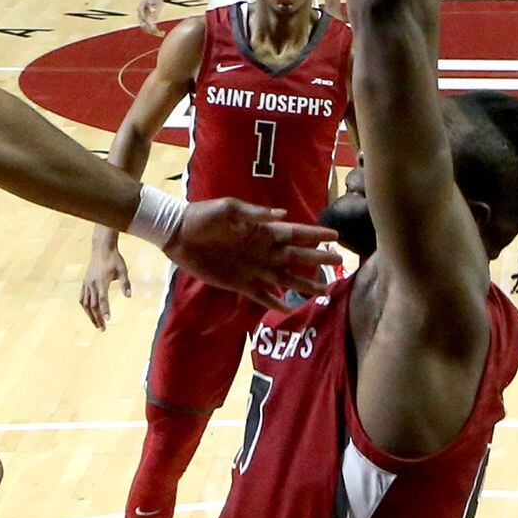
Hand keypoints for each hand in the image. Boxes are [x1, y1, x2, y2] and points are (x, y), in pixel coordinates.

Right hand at [80, 237, 129, 328]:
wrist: (101, 248)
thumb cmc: (114, 259)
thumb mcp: (123, 269)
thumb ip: (126, 283)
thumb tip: (129, 296)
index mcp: (102, 281)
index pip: (103, 299)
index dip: (105, 310)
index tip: (108, 320)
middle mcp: (92, 284)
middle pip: (93, 305)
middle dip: (98, 318)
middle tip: (103, 330)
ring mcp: (87, 283)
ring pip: (86, 303)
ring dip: (91, 315)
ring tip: (97, 325)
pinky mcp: (85, 283)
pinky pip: (82, 298)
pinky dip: (85, 307)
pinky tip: (89, 313)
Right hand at [136, 0, 172, 36]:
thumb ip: (152, 5)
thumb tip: (152, 11)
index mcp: (140, 10)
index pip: (143, 19)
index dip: (148, 24)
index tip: (154, 28)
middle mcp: (141, 16)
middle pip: (143, 26)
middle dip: (151, 30)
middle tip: (159, 32)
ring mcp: (144, 19)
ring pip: (147, 29)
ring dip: (154, 32)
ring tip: (163, 33)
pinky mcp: (149, 21)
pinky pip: (151, 28)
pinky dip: (156, 31)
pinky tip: (163, 32)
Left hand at [166, 196, 337, 304]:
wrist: (178, 234)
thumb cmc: (203, 216)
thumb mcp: (228, 208)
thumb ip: (254, 214)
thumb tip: (282, 215)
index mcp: (263, 231)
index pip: (295, 234)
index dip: (315, 236)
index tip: (335, 237)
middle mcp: (263, 250)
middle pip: (296, 257)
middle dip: (318, 260)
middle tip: (339, 264)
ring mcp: (253, 268)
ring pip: (285, 279)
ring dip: (303, 284)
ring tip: (323, 291)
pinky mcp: (239, 283)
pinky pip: (261, 295)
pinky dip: (274, 302)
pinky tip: (289, 308)